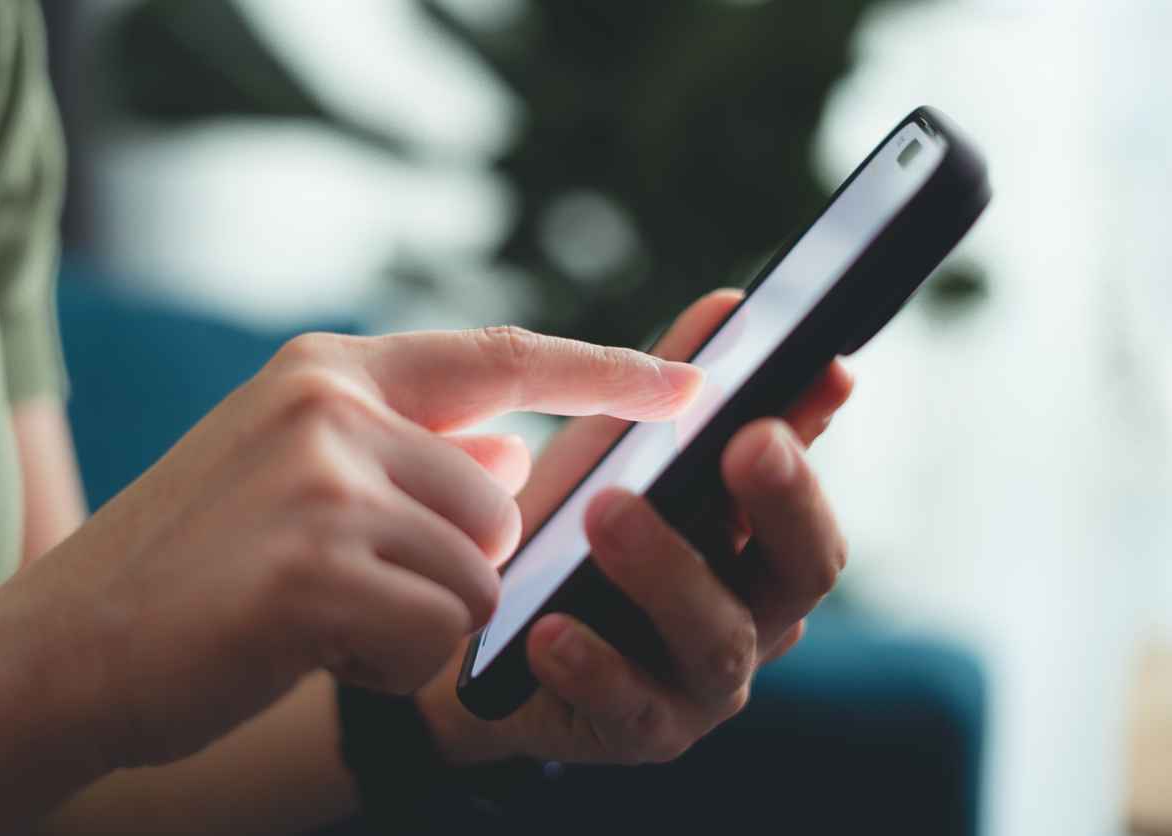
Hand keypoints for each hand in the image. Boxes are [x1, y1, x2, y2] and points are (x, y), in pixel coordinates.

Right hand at [0, 327, 701, 769]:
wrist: (67, 648)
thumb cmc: (199, 566)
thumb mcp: (299, 475)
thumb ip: (412, 452)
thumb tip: (513, 453)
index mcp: (331, 371)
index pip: (503, 354)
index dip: (608, 371)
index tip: (694, 382)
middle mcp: (329, 406)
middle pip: (500, 501)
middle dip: (455, 561)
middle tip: (348, 582)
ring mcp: (321, 483)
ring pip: (480, 574)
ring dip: (420, 616)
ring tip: (322, 614)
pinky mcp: (314, 571)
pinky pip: (438, 633)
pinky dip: (391, 659)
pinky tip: (310, 647)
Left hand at [419, 291, 852, 764]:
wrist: (476, 638)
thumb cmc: (562, 534)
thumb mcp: (614, 452)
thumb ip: (671, 388)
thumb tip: (731, 306)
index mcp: (758, 545)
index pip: (809, 490)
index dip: (819, 434)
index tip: (823, 365)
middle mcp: (753, 615)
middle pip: (804, 570)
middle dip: (783, 500)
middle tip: (743, 438)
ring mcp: (702, 683)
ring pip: (719, 638)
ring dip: (669, 570)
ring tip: (605, 513)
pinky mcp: (640, 732)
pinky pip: (630, 707)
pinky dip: (594, 665)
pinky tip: (549, 629)